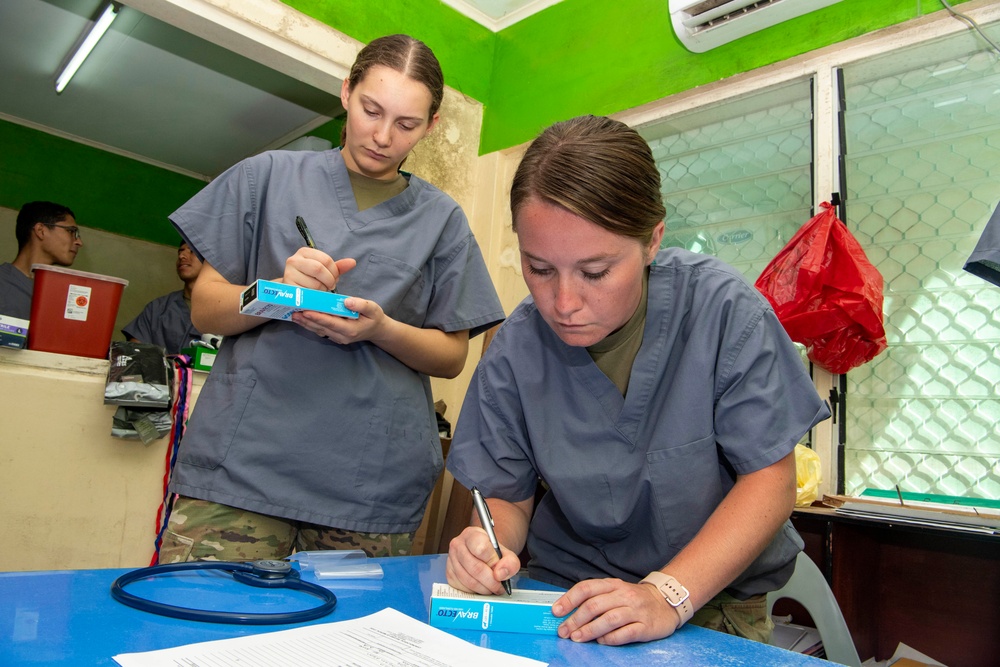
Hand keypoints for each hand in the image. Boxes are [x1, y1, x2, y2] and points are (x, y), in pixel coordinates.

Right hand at [282, 247, 355, 291]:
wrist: (291, 289)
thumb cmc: (309, 278)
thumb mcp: (324, 270)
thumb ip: (337, 267)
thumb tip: (352, 262)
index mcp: (305, 252)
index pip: (326, 259)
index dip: (334, 271)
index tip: (335, 278)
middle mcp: (294, 260)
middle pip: (319, 269)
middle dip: (329, 280)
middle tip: (331, 286)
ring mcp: (289, 273)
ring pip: (313, 283)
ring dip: (322, 290)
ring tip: (321, 291)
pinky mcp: (288, 287)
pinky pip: (307, 293)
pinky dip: (315, 296)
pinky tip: (314, 296)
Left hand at [291, 296, 389, 344]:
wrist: (376, 330)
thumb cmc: (374, 317)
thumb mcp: (373, 309)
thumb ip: (361, 305)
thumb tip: (347, 301)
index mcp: (351, 330)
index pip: (331, 323)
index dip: (318, 317)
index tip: (306, 311)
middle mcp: (342, 336)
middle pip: (321, 327)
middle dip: (307, 320)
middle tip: (294, 312)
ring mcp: (337, 338)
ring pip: (319, 330)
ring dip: (306, 323)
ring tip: (294, 315)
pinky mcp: (334, 336)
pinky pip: (320, 331)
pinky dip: (310, 325)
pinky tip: (302, 319)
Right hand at [445, 526, 519, 595]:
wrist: (482, 554)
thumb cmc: (492, 553)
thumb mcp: (506, 553)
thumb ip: (510, 562)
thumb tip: (501, 574)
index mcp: (471, 534)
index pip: (481, 548)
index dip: (493, 562)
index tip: (499, 568)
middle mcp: (458, 545)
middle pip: (475, 568)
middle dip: (491, 581)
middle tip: (500, 585)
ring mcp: (451, 560)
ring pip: (469, 581)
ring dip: (485, 588)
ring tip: (493, 587)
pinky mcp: (449, 575)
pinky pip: (463, 588)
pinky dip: (476, 591)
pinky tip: (482, 586)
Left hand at [552, 578, 680, 644]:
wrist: (665, 602)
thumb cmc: (634, 599)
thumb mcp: (615, 591)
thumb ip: (595, 599)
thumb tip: (569, 612)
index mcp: (612, 585)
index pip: (586, 588)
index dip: (569, 599)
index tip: (556, 611)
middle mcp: (623, 595)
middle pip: (594, 605)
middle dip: (575, 620)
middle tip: (564, 631)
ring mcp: (635, 610)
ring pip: (608, 619)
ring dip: (589, 630)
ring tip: (577, 637)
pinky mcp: (646, 626)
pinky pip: (626, 633)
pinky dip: (611, 638)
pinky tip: (602, 641)